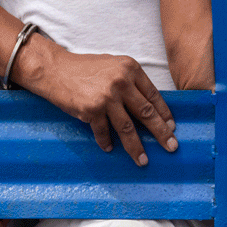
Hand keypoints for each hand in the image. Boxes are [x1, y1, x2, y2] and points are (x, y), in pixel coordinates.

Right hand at [25, 44, 177, 165]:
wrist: (54, 69)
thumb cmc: (83, 68)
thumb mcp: (112, 66)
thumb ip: (129, 81)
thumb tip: (147, 105)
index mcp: (130, 68)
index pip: (154, 95)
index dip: (164, 114)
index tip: (172, 127)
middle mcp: (121, 82)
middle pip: (146, 113)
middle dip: (161, 133)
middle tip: (171, 146)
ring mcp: (106, 97)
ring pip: (127, 128)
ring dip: (136, 147)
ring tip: (143, 160)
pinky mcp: (91, 110)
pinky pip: (103, 132)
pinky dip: (106, 142)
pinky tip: (109, 148)